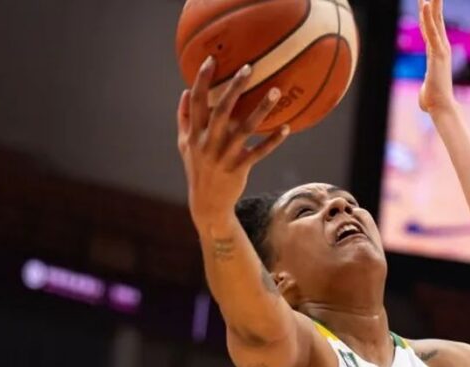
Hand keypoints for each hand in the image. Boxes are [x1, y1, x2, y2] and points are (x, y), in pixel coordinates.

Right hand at [177, 57, 290, 228]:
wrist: (207, 204)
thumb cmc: (197, 169)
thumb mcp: (184, 145)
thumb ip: (184, 119)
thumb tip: (186, 92)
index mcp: (194, 134)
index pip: (197, 101)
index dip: (202, 80)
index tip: (211, 59)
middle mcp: (208, 142)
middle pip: (222, 110)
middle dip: (234, 87)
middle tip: (248, 68)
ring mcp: (224, 155)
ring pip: (245, 128)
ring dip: (261, 109)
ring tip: (276, 91)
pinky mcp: (240, 168)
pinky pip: (259, 152)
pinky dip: (272, 141)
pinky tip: (286, 128)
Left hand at [418, 0, 455, 114]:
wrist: (441, 107)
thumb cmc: (433, 101)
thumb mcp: (426, 90)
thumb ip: (425, 89)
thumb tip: (424, 99)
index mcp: (437, 52)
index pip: (430, 28)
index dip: (427, 13)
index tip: (425, 0)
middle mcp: (441, 47)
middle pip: (435, 19)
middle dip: (433, 2)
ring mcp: (441, 49)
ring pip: (435, 21)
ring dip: (432, 4)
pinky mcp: (438, 53)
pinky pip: (432, 32)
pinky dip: (428, 18)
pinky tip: (426, 5)